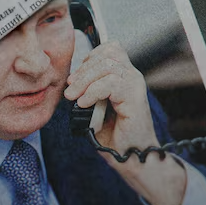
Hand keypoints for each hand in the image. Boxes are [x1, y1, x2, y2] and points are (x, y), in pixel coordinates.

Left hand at [64, 42, 186, 204]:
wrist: (131, 156)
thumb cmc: (115, 135)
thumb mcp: (96, 107)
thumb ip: (89, 89)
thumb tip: (72, 81)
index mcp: (125, 75)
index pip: (111, 48)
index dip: (91, 57)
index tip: (76, 77)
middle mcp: (132, 77)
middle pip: (107, 55)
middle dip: (83, 70)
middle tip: (70, 89)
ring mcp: (135, 85)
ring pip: (108, 67)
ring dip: (85, 81)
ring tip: (74, 97)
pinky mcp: (135, 97)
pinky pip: (111, 83)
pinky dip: (93, 92)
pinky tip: (85, 103)